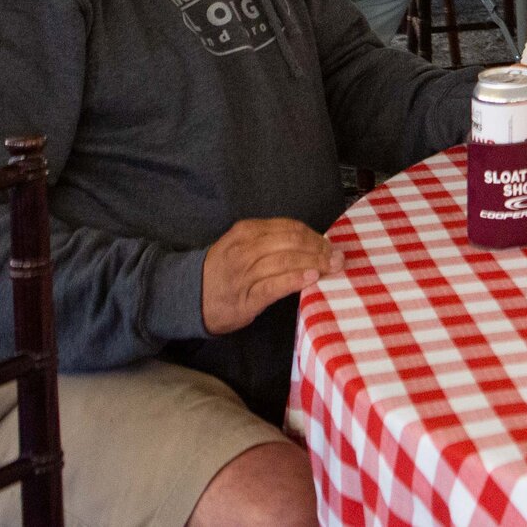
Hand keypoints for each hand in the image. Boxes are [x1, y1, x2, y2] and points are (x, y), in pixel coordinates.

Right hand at [201, 218, 337, 334]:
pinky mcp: (244, 299)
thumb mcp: (240, 245)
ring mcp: (243, 274)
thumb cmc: (223, 271)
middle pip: (291, 242)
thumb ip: (269, 240)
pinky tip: (311, 278)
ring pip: (286, 261)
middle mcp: (244, 249)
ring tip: (332, 268)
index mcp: (246, 231)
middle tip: (337, 258)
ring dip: (315, 263)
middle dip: (319, 249)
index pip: (289, 227)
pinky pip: (274, 286)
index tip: (329, 245)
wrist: (188, 298)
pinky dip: (295, 280)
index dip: (314, 235)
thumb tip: (312, 242)